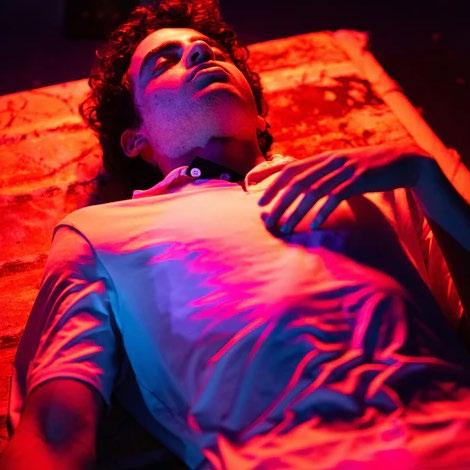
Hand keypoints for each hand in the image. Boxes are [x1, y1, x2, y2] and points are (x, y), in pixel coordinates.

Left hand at [258, 143, 432, 232]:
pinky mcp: (359, 180)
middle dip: (278, 202)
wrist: (401, 161)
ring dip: (296, 211)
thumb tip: (302, 189)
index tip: (258, 200)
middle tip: (267, 220)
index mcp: (322, 158)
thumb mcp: (341, 167)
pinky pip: (336, 196)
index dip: (271, 183)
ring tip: (285, 227)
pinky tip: (315, 225)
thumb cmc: (366, 169)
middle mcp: (329, 161)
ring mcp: (344, 170)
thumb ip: (322, 175)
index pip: (289, 169)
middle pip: (296, 182)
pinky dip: (324, 211)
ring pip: (313, 191)